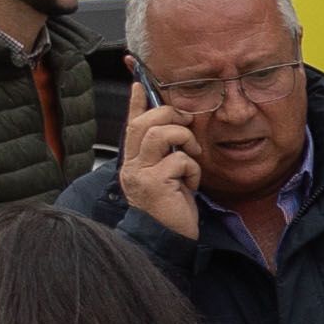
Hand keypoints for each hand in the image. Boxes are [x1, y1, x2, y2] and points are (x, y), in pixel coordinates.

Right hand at [120, 98, 202, 236]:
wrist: (168, 241)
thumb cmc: (171, 207)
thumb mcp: (168, 175)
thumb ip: (166, 153)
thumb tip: (176, 125)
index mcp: (133, 162)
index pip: (131, 124)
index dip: (136, 101)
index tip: (139, 81)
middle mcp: (131, 166)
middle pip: (144, 123)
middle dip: (169, 114)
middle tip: (187, 122)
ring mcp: (140, 175)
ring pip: (159, 134)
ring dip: (183, 138)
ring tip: (192, 155)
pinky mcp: (154, 185)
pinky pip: (179, 160)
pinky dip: (193, 168)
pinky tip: (191, 184)